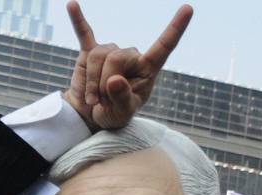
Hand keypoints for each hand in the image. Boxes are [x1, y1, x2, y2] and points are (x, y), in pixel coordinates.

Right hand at [64, 2, 192, 130]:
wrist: (91, 116)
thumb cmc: (113, 115)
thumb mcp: (122, 115)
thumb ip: (122, 98)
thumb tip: (114, 80)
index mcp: (147, 69)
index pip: (164, 46)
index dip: (176, 28)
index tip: (188, 9)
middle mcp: (130, 56)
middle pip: (116, 57)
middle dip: (104, 82)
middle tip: (102, 101)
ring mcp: (110, 52)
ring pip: (97, 56)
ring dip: (92, 81)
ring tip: (93, 98)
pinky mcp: (89, 51)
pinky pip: (84, 33)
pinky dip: (77, 20)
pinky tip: (72, 5)